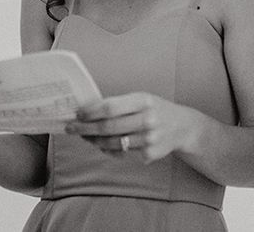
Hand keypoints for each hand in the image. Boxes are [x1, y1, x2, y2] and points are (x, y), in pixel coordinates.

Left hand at [65, 93, 194, 163]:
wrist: (182, 126)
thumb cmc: (156, 109)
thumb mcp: (143, 99)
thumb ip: (120, 104)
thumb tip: (88, 111)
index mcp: (144, 101)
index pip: (111, 107)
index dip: (91, 112)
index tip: (77, 113)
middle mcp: (148, 119)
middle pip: (108, 127)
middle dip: (85, 128)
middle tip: (71, 128)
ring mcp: (148, 138)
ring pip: (111, 142)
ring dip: (94, 140)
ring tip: (85, 136)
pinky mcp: (148, 154)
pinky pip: (120, 153)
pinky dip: (108, 149)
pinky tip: (103, 144)